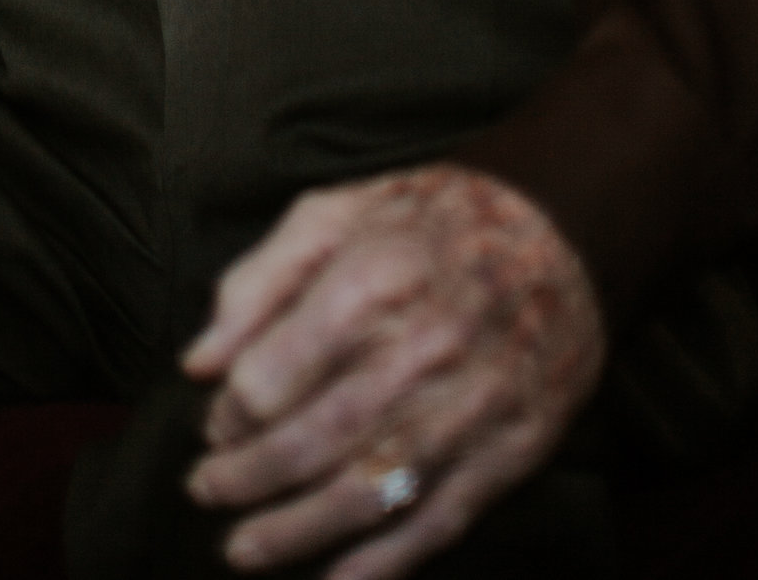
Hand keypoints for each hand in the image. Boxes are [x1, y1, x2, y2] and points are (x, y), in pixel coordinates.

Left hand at [181, 166, 603, 573]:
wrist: (558, 233)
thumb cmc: (427, 221)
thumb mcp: (332, 212)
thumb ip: (256, 282)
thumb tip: (199, 362)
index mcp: (369, 282)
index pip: (270, 378)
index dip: (228, 414)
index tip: (213, 425)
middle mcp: (420, 350)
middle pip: (309, 444)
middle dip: (246, 481)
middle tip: (207, 491)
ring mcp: (470, 408)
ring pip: (366, 495)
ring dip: (296, 533)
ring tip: (246, 548)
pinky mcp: (510, 451)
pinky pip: (436, 523)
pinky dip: (382, 566)